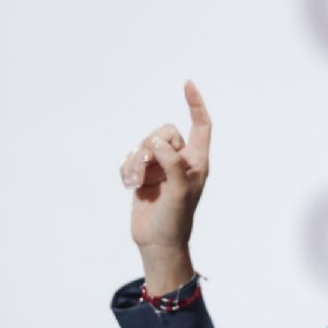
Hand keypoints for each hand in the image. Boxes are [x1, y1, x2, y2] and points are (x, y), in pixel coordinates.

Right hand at [119, 81, 211, 293]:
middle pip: (164, 132)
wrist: (157, 242)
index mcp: (197, 162)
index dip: (195, 104)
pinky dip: (127, 170)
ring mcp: (160, 167)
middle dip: (151, 147)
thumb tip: (159, 143)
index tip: (187, 84)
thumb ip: (173, 165)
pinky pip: (130, 158)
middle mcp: (180, 161)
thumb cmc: (175, 221)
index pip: (200, 126)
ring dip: (136, 163)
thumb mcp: (179, 193)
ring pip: (144, 145)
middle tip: (147, 172)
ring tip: (136, 184)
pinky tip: (129, 186)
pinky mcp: (143, 175)